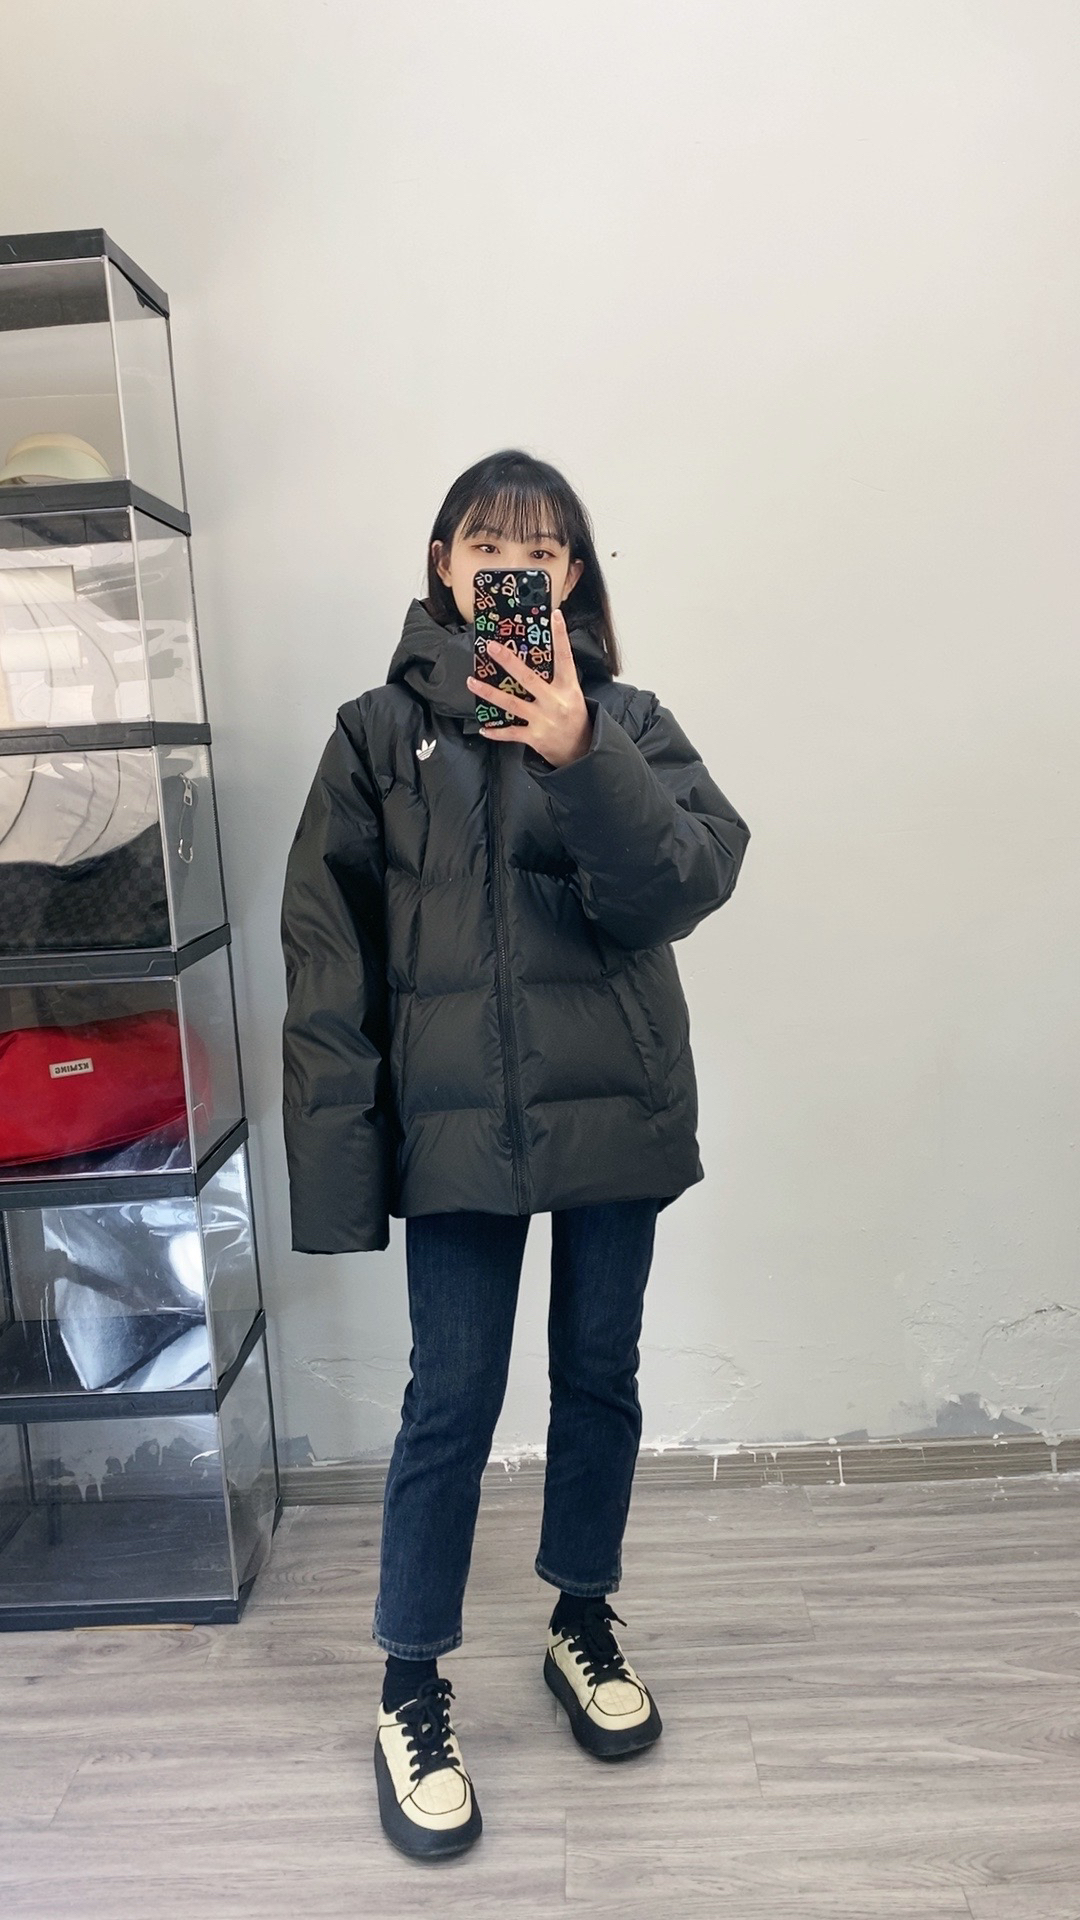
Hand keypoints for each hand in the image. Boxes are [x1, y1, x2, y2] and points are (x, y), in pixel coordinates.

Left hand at [466, 608, 592, 767]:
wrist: (581, 751)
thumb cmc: (574, 716)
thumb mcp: (572, 694)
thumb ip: (557, 678)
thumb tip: (537, 656)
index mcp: (568, 687)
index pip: (565, 657)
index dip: (561, 636)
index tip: (554, 616)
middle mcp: (555, 702)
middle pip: (528, 678)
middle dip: (508, 661)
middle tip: (491, 647)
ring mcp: (543, 720)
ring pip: (511, 704)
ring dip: (489, 693)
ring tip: (472, 682)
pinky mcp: (535, 737)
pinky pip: (511, 733)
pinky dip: (496, 732)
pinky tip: (483, 728)